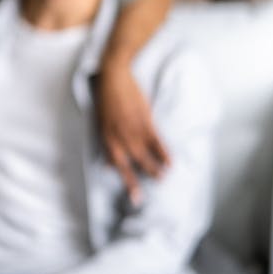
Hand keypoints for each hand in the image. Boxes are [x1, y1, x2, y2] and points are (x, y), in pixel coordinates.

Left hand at [97, 61, 169, 205]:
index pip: (116, 164)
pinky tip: (171, 162)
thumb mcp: (101, 123)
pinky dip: (163, 152)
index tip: (134, 197)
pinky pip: (156, 140)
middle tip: (143, 198)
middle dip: (137, 180)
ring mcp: (132, 127)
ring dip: (154, 168)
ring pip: (144, 153)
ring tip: (162, 179)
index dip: (125, 181)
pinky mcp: (144, 119)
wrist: (113, 75)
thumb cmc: (106, 100)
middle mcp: (118, 135)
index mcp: (106, 136)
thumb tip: (106, 167)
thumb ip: (107, 145)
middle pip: (130, 163)